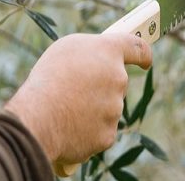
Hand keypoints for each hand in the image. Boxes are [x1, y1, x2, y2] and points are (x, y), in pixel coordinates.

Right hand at [5, 33, 151, 164]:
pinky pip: (98, 131)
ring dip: (89, 109)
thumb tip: (100, 63)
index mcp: (109, 52)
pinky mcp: (107, 135)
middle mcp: (119, 79)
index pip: (138, 48)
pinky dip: (84, 131)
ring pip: (105, 109)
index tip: (145, 61)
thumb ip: (91, 53)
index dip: (143, 54)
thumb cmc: (48, 79)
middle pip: (115, 83)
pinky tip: (66, 128)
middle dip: (99, 86)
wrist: (38, 117)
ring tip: (63, 109)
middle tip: (73, 90)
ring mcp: (115, 109)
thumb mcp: (66, 49)